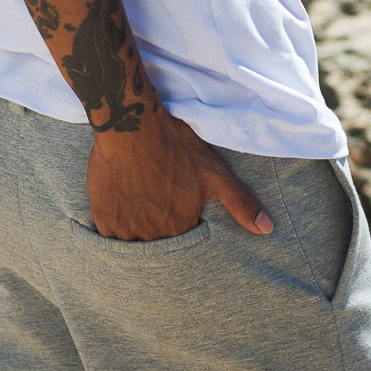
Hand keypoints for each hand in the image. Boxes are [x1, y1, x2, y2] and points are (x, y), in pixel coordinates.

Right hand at [87, 106, 272, 241]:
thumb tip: (267, 229)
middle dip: (159, 230)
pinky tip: (122, 205)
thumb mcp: (215, 174)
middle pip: (157, 244)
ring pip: (133, 243)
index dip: (180, 224)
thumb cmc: (176, 146)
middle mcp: (153, 236)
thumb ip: (241, 204)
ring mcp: (126, 229)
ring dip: (137, 231)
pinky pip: (110, 236)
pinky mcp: (103, 218)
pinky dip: (116, 226)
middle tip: (156, 202)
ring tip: (139, 204)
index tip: (176, 208)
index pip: (183, 243)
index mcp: (181, 229)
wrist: (132, 126)